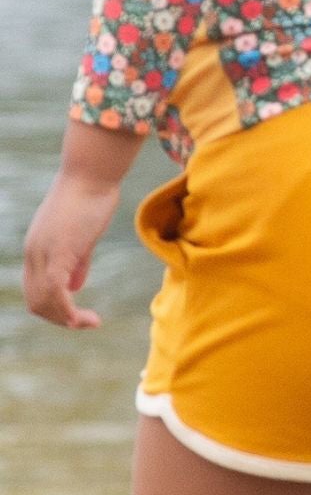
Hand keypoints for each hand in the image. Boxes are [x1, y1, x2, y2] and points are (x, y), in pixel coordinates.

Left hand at [22, 169, 120, 328]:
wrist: (92, 172)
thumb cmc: (92, 195)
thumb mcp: (83, 233)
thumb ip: (77, 261)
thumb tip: (74, 287)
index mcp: (36, 248)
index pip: (35, 289)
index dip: (55, 307)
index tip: (79, 311)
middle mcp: (33, 254)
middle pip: (36, 301)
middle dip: (59, 318)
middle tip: (86, 322)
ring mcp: (44, 254)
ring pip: (44, 302)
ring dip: (65, 319)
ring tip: (89, 322)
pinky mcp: (59, 253)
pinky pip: (57, 292)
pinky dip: (68, 311)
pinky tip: (84, 318)